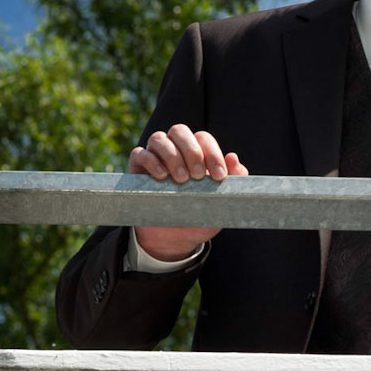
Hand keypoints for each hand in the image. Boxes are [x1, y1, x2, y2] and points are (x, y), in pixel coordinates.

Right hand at [128, 125, 248, 260]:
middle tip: (198, 176)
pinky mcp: (137, 168)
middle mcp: (174, 149)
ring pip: (159, 139)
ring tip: (181, 180)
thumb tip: (234, 157)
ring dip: (172, 156)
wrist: (174, 239)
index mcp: (196, 153)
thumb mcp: (220, 202)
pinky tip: (162, 177)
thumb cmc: (199, 215)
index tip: (220, 176)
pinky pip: (140, 154)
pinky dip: (151, 161)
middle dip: (191, 151)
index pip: (203, 139)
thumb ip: (232, 181)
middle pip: (179, 131)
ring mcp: (154, 156)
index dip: (213, 153)